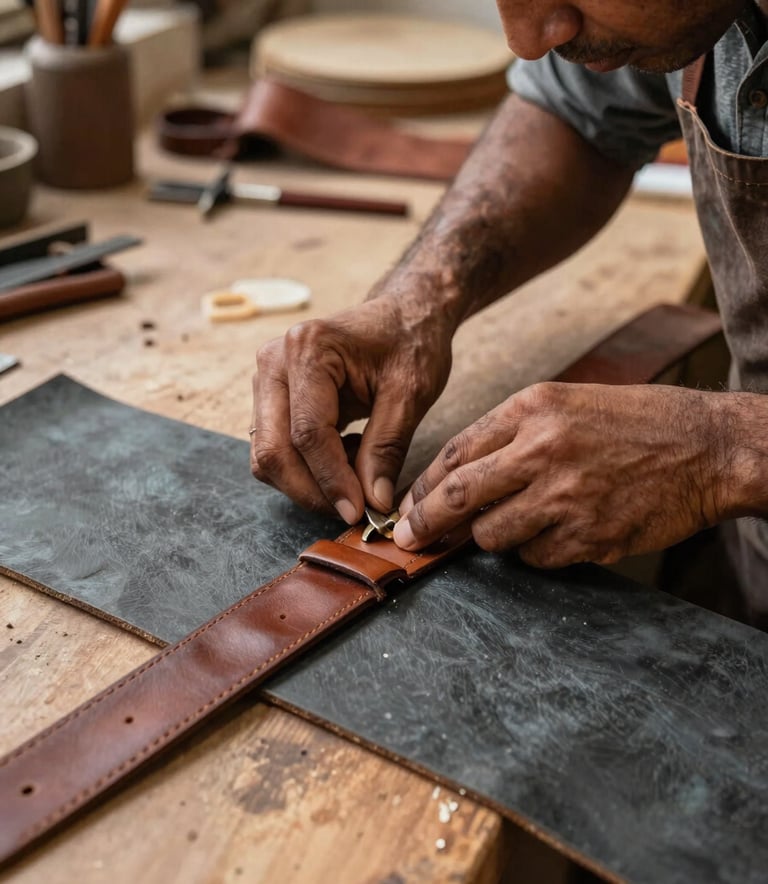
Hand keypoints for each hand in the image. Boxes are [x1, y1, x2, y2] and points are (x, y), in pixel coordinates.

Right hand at [250, 293, 452, 521]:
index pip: (308, 433)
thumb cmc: (409, 343)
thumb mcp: (411, 394)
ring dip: (307, 483)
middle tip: (353, 510)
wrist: (403, 315)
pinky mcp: (271, 398)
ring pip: (268, 456)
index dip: (332, 481)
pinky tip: (345, 457)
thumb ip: (387, 449)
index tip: (359, 511)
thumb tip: (373, 503)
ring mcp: (267, 380)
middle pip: (274, 450)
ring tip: (356, 473)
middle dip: (312, 491)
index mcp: (308, 349)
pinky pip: (275, 448)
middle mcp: (274, 362)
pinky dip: (306, 469)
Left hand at [393, 383, 729, 567]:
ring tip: (517, 521)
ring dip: (491, 536)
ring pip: (493, 535)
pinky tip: (559, 531)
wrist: (705, 446)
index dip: (423, 487)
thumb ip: (509, 434)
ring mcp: (566, 497)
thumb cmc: (632, 422)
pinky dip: (536, 552)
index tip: (408, 506)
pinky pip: (536, 558)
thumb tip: (456, 476)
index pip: (455, 454)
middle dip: (425, 524)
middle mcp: (543, 451)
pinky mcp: (589, 536)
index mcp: (532, 411)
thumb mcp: (564, 403)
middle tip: (409, 539)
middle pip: (459, 498)